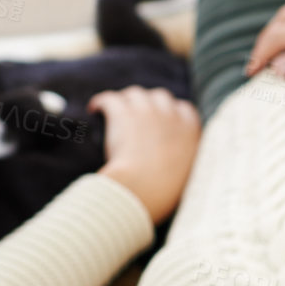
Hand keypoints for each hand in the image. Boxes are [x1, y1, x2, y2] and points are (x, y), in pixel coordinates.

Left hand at [91, 87, 199, 222]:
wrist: (143, 188)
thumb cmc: (163, 191)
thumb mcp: (186, 175)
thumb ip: (183, 160)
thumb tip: (173, 163)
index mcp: (190, 132)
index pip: (184, 109)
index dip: (171, 113)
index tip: (162, 122)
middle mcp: (171, 115)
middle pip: (159, 96)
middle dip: (148, 103)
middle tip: (135, 116)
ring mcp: (146, 111)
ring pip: (134, 94)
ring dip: (125, 101)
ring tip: (113, 113)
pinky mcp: (122, 112)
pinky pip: (109, 98)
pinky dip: (102, 102)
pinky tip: (95, 110)